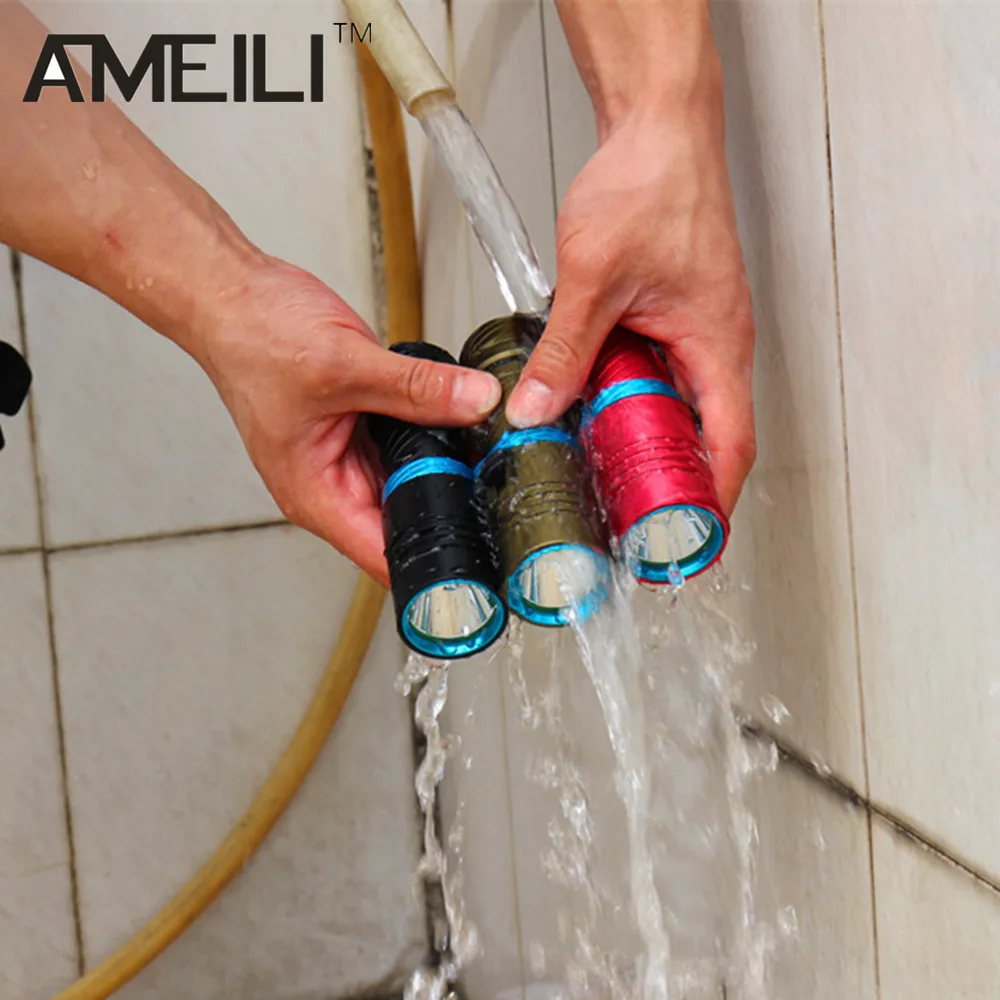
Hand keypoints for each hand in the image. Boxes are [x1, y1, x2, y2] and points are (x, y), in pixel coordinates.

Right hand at [194, 256, 500, 584]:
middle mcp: (332, 486)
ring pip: (413, 481)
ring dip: (445, 468)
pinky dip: (434, 436)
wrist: (234, 294)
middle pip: (407, 521)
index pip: (384, 557)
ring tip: (481, 447)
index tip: (479, 562)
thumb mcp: (345, 364)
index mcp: (316, 495)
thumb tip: (479, 402)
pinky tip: (458, 420)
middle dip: (452, 506)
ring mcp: (347, 459)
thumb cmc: (254, 337)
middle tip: (498, 486)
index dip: (433, 566)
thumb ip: (418, 388)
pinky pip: (409, 445)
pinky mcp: (360, 430)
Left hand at [506, 115, 755, 516]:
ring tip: (610, 474)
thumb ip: (563, 351)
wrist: (656, 128)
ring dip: (650, 440)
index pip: (731, 444)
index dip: (713, 499)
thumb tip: (537, 408)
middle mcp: (717, 343)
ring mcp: (699, 330)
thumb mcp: (593, 279)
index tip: (690, 538)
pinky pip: (663, 374)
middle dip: (674, 481)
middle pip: (707, 436)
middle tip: (633, 518)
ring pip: (681, 407)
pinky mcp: (676, 316)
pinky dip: (635, 400)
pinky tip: (598, 407)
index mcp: (718, 343)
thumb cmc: (651, 183)